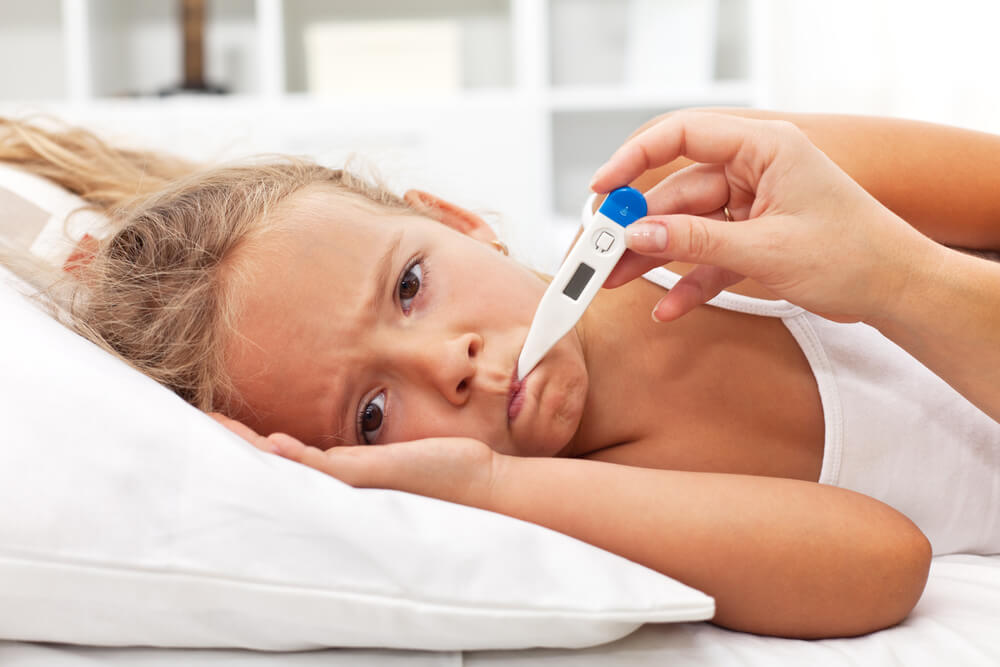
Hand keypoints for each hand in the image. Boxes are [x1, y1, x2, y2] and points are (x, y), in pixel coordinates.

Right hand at [209, 413, 499, 507]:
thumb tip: (347, 436)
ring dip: (252, 450)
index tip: (217, 421)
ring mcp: (351, 482)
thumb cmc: (444, 470)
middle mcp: (340, 482)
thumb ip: (367, 447)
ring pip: (290, 468)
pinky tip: (274, 444)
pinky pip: (324, 467)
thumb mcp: (397, 451)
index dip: (249, 441)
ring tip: (217, 429)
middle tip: (199, 423)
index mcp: (343, 472)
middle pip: (275, 465)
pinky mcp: (369, 477)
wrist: (480, 487)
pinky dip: (297, 456)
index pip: (285, 458)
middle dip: (235, 445)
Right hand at [593, 110, 939, 323]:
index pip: (683, 136)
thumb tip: (637, 235)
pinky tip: (668, 306)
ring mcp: (752, 206)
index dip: (634, 159)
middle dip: (638, 226)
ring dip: (653, 256)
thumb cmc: (853, 255)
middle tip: (600, 253)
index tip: (601, 189)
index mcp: (763, 149)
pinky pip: (709, 256)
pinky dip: (689, 280)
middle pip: (677, 192)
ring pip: (687, 227)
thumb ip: (697, 242)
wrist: (899, 291)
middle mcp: (753, 171)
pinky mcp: (755, 239)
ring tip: (614, 280)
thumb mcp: (766, 250)